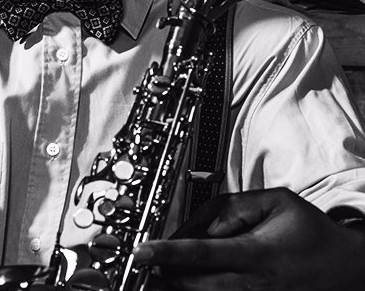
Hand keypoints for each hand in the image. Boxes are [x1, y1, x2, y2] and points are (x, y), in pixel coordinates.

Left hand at [133, 187, 364, 289]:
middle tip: (143, 261)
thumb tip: (205, 223)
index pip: (199, 253)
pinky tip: (189, 281)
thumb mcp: (277, 202)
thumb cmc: (312, 233)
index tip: (140, 252)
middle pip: (192, 283)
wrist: (348, 269)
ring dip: (177, 286)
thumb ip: (235, 206)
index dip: (165, 253)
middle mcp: (251, 284)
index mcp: (254, 254)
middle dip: (163, 273)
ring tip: (159, 272)